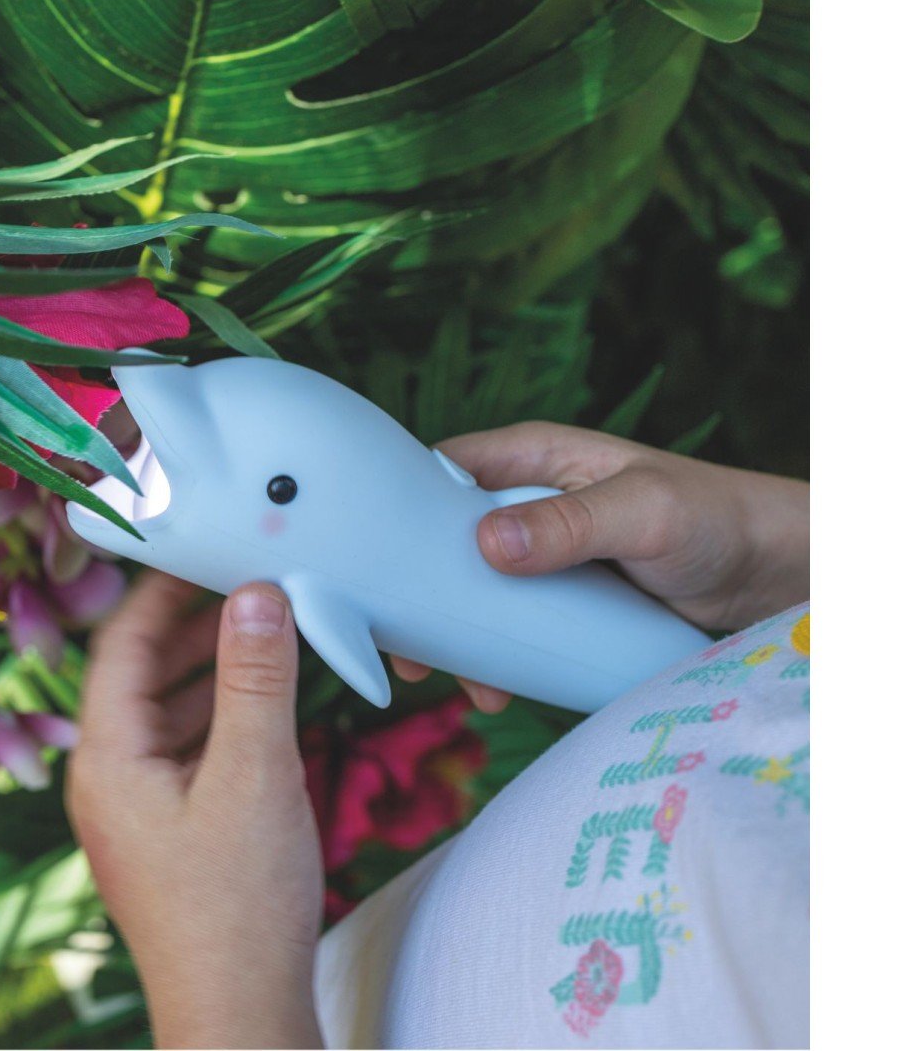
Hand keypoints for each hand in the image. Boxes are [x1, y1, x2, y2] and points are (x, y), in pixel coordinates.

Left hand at [67, 572, 323, 1049]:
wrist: (242, 1012)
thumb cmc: (240, 905)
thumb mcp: (255, 775)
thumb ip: (256, 679)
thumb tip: (259, 592)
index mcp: (107, 757)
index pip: (120, 641)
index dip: (163, 589)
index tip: (211, 547)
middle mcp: (111, 774)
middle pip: (144, 670)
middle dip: (197, 624)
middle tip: (253, 581)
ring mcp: (141, 802)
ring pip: (171, 706)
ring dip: (216, 666)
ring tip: (270, 628)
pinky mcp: (173, 823)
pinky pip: (192, 742)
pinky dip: (226, 709)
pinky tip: (269, 695)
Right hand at [394, 422, 807, 697]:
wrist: (770, 576)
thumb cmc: (715, 520)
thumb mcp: (644, 513)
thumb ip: (570, 523)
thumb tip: (486, 545)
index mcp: (533, 458)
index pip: (442, 473)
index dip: (400, 515)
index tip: (378, 571)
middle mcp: (527, 502)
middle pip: (444, 542)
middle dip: (422, 594)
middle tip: (411, 649)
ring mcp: (541, 555)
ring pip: (471, 591)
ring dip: (458, 636)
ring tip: (459, 682)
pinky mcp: (559, 600)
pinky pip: (507, 624)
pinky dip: (494, 657)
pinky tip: (497, 690)